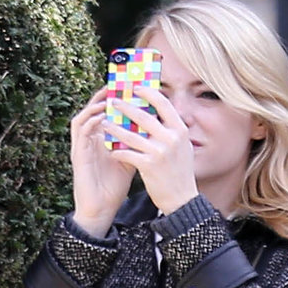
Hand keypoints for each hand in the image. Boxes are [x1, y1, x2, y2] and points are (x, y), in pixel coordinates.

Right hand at [70, 89, 135, 237]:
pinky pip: (81, 130)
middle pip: (94, 109)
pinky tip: (103, 114)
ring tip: (110, 95)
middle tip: (118, 82)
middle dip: (104, 94)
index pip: (106, 112)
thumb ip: (137, 143)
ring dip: (96, 104)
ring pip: (84, 115)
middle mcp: (90, 139)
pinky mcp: (77, 154)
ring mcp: (82, 146)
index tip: (129, 86)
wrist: (102, 209)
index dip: (115, 97)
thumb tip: (157, 129)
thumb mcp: (130, 159)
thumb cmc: (113, 186)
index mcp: (101, 139)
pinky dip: (91, 119)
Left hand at [103, 85, 197, 216]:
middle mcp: (171, 138)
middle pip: (143, 116)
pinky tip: (111, 149)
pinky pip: (128, 153)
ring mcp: (159, 152)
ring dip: (115, 128)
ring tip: (104, 123)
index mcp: (179, 131)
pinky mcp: (148, 166)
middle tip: (113, 102)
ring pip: (131, 134)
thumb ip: (172, 132)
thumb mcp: (183, 148)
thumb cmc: (180, 173)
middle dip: (125, 107)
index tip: (136, 88)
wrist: (182, 199)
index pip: (163, 104)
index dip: (148, 93)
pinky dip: (118, 150)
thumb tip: (159, 114)